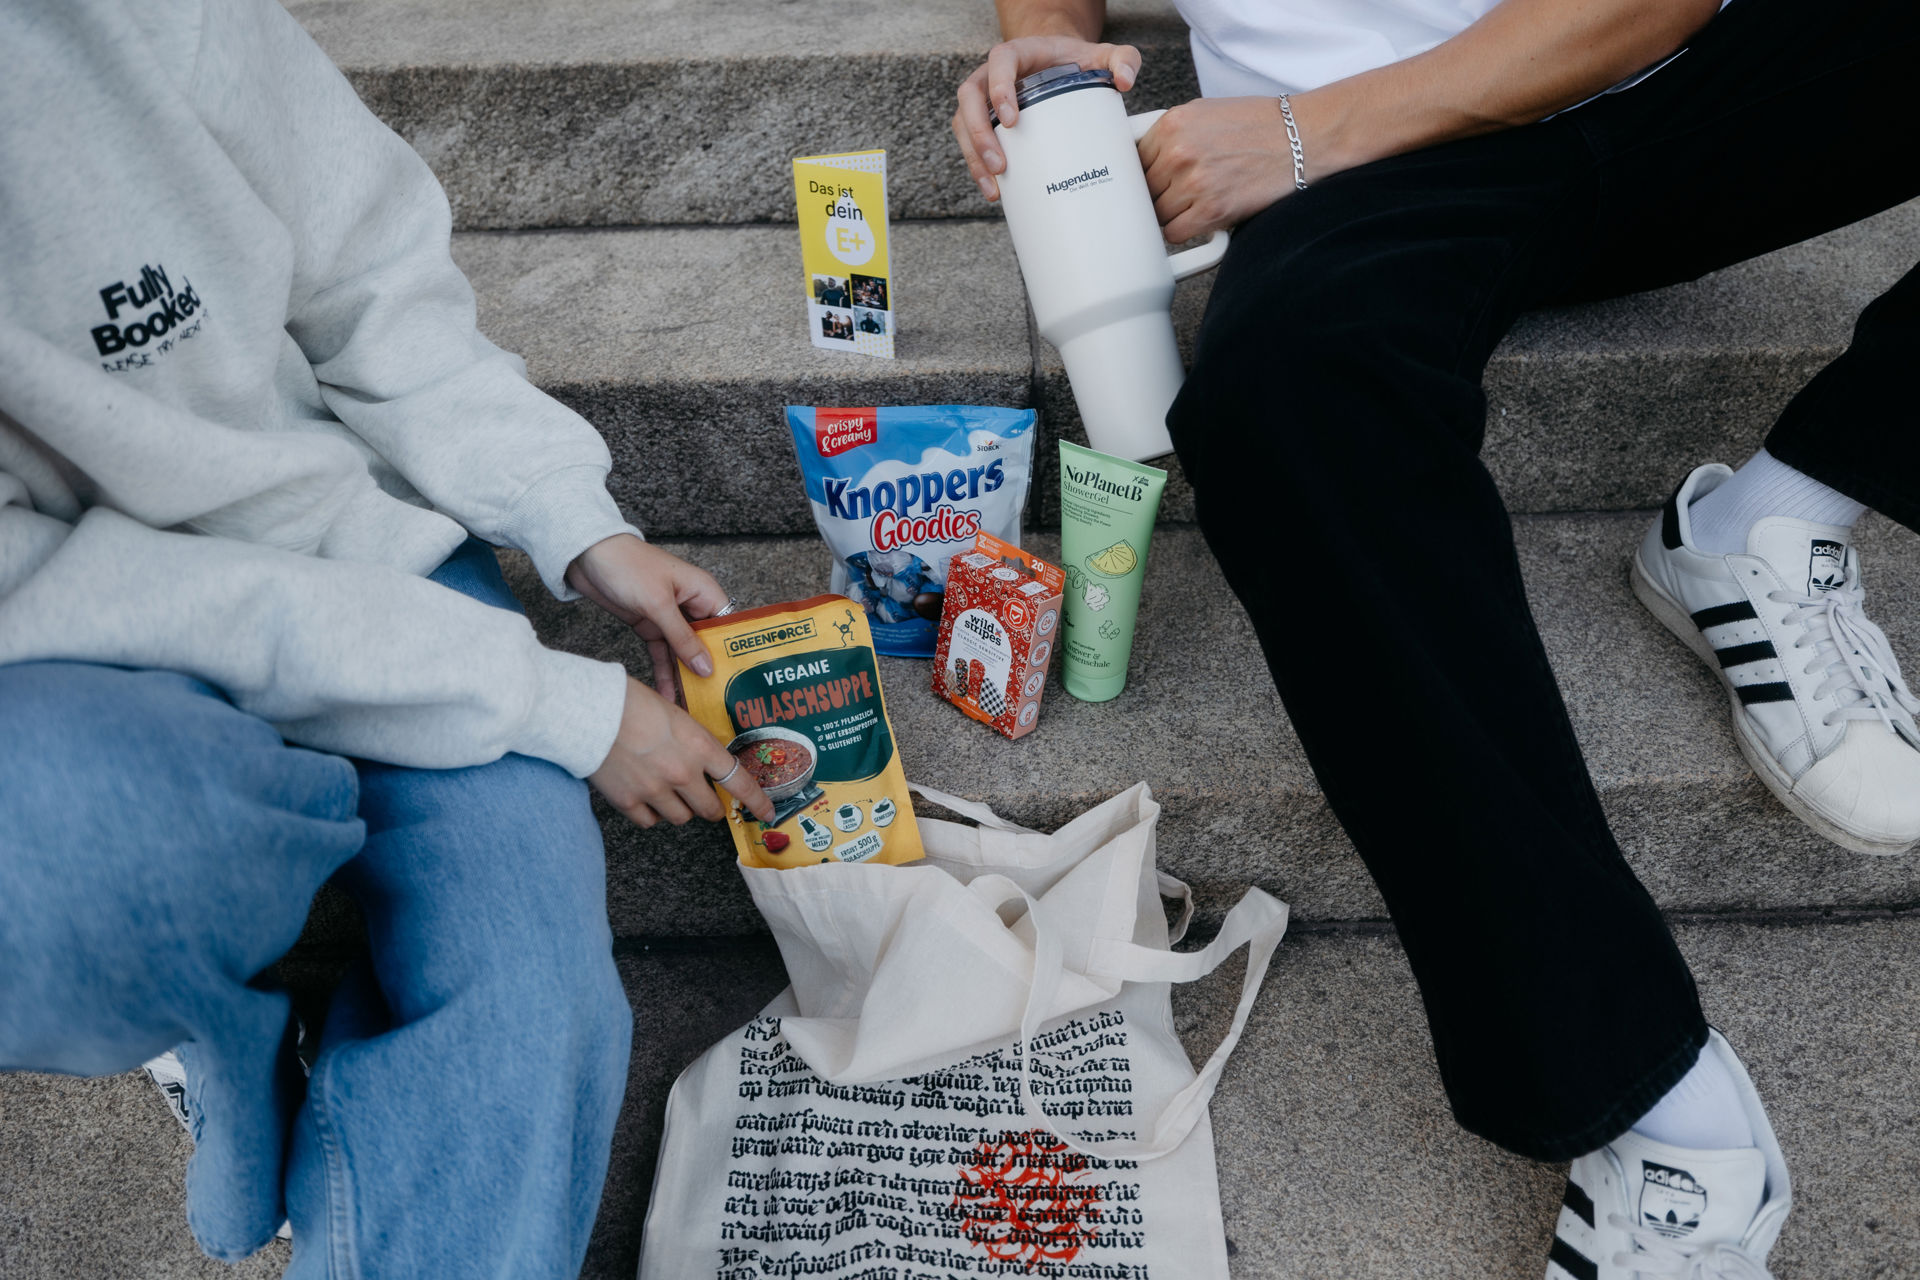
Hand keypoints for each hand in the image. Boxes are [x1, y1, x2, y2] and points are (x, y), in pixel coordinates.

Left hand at [567, 533, 723, 699]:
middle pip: (706, 644)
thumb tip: (706, 667)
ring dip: (685, 678)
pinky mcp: (650, 626)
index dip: (732, 652)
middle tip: (714, 702)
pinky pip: (662, 654)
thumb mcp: (658, 605)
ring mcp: (670, 617)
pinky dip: (664, 673)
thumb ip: (683, 638)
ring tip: (690, 707)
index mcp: (703, 591)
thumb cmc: (628, 567)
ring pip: (683, 654)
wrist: (587, 556)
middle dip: (708, 672)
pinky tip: (667, 694)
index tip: (736, 680)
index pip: (727, 626)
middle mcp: (691, 605)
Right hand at [590, 678, 774, 827]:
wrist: (587, 711)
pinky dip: (650, 813)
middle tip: (703, 799)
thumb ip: (691, 738)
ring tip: (665, 789)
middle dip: (709, 806)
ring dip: (678, 808)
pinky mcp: (628, 802)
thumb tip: (699, 754)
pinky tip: (642, 795)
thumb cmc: (628, 701)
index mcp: (698, 746)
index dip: (757, 800)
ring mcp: (655, 790)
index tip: (767, 811)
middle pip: (709, 809)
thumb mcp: (674, 712)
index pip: (739, 780)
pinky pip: (649, 822)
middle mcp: (682, 773)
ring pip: (680, 818)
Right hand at [952, 35, 1140, 201]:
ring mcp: (985, 99)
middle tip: (999, 165)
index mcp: (1018, 54)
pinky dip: (977, 167)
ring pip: (963, 123)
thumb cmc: (1077, 61)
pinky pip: (970, 142)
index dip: (999, 88)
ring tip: (994, 187)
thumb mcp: (1104, 55)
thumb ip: (1122, 59)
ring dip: (973, 156)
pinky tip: (994, 190)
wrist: (1061, 66)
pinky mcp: (985, 122)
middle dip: (979, 134)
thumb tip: (1125, 82)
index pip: (999, 63)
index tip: (1011, 120)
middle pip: (970, 98)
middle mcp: (992, 74)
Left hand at [1137, 96, 1309, 241]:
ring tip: (1194, 204)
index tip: (1153, 181)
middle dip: (1157, 195)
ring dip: (1172, 215)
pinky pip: (1175, 234)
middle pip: (1143, 190)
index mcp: (1172, 123)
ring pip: (1157, 215)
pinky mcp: (1212, 210)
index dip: (1144, 174)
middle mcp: (1178, 152)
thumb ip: (1171, 134)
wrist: (1303, 138)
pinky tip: (1200, 219)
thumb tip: (1142, 158)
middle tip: (1177, 194)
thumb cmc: (1259, 125)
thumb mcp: (1205, 112)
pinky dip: (1185, 231)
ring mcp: (1194, 182)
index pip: (1134, 161)